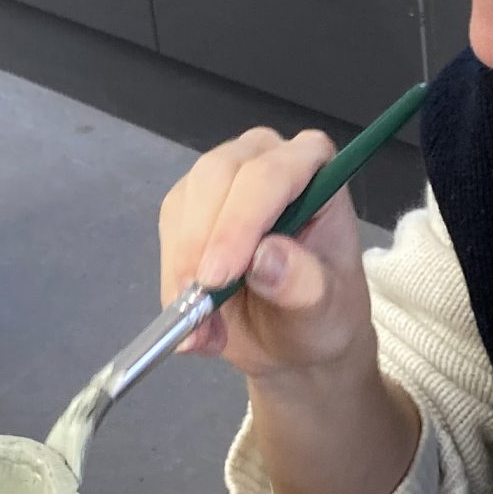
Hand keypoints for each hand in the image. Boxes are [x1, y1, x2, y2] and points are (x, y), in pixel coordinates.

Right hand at [158, 126, 373, 380]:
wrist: (295, 336)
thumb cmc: (323, 313)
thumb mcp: (324, 309)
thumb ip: (302, 283)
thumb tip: (265, 258)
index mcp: (314, 166)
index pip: (270, 176)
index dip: (239, 223)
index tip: (217, 278)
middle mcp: (266, 157)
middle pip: (217, 175)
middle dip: (202, 242)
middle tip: (199, 302)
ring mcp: (223, 176)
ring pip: (184, 203)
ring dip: (183, 269)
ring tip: (203, 329)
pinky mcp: (189, 204)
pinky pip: (168, 233)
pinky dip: (172, 282)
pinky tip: (192, 320)